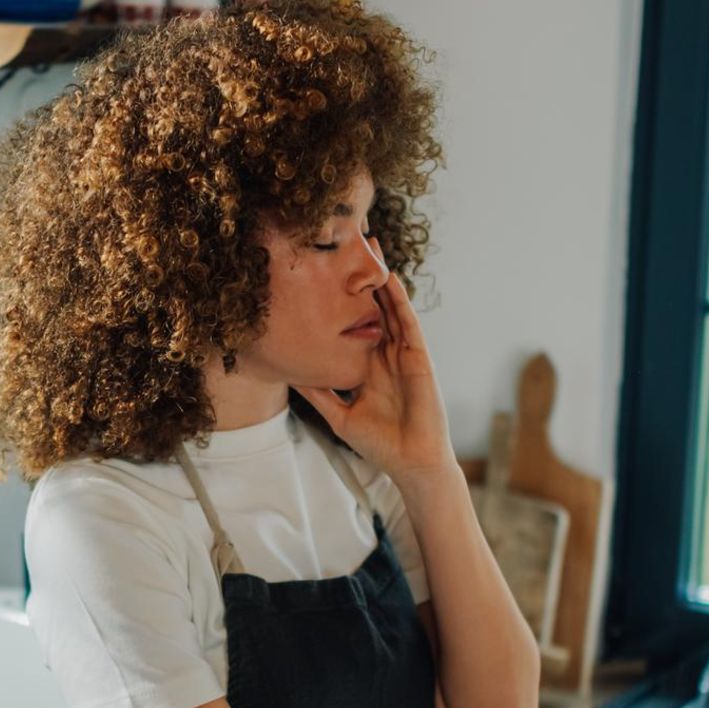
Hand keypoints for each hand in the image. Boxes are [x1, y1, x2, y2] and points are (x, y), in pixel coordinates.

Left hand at [293, 245, 455, 480]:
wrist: (411, 462)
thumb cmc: (379, 444)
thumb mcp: (338, 415)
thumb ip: (318, 395)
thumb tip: (290, 376)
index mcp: (367, 367)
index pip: (351, 327)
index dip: (339, 303)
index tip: (320, 279)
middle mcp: (385, 355)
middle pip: (371, 307)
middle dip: (360, 279)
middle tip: (346, 245)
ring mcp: (403, 353)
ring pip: (390, 307)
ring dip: (379, 278)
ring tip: (369, 246)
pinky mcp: (418, 357)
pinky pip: (406, 322)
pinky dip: (398, 299)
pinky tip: (388, 277)